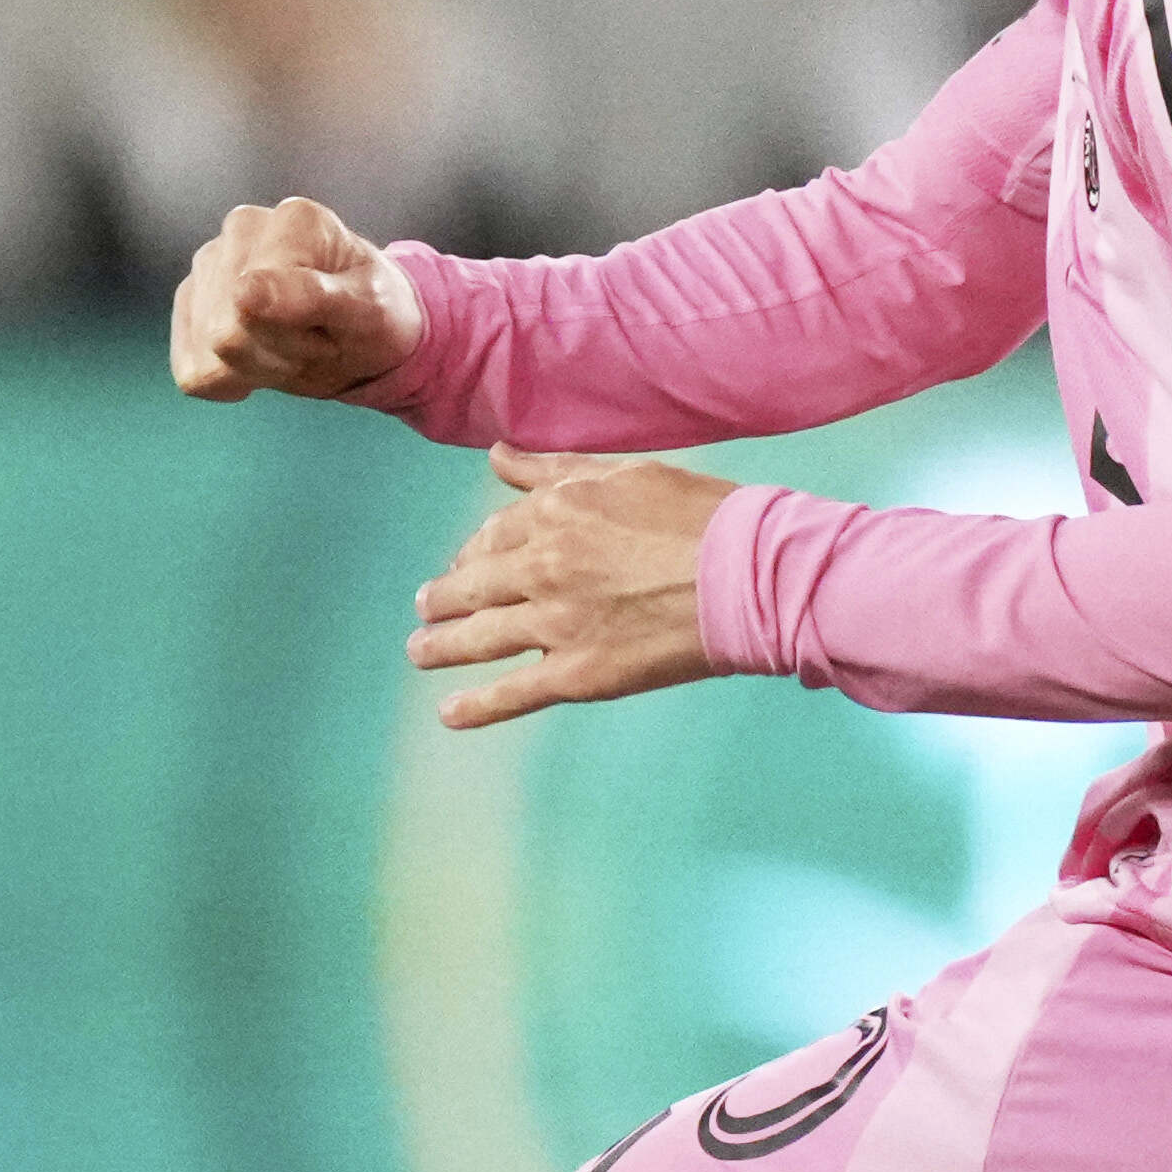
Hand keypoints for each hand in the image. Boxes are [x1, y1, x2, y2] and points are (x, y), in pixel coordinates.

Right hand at [172, 195, 428, 403]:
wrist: (364, 330)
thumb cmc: (375, 314)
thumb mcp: (368, 311)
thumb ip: (312, 297)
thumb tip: (244, 292)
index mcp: (292, 221)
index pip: (253, 307)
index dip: (294, 339)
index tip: (329, 330)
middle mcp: (241, 228)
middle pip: (224, 333)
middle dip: (275, 355)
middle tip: (314, 341)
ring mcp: (209, 262)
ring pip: (207, 355)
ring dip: (255, 367)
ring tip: (290, 345)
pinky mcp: (190, 300)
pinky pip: (192, 369)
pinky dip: (228, 379)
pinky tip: (258, 356)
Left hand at [409, 450, 730, 729]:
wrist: (753, 574)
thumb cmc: (704, 516)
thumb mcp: (628, 474)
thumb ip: (555, 469)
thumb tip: (498, 456)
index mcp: (555, 513)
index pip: (493, 536)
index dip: (472, 554)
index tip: (465, 565)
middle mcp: (543, 566)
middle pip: (472, 586)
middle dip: (442, 599)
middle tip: (427, 607)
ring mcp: (556, 622)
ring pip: (478, 638)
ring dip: (439, 647)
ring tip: (419, 652)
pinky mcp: (578, 673)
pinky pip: (512, 694)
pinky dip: (475, 707)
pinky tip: (448, 714)